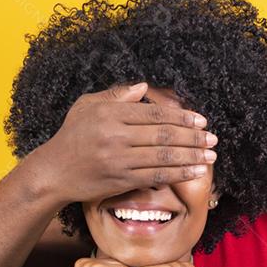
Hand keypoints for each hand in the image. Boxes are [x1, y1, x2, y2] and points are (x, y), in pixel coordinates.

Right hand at [26, 82, 217, 203]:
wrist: (53, 172)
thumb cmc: (72, 136)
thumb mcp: (87, 106)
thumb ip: (116, 95)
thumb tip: (145, 86)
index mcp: (110, 113)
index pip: (155, 113)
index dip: (182, 117)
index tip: (201, 120)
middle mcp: (115, 135)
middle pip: (164, 135)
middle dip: (193, 137)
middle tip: (213, 138)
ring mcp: (119, 159)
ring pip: (164, 156)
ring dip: (192, 156)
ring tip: (211, 155)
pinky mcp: (121, 180)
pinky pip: (157, 176)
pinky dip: (180, 174)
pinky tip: (196, 171)